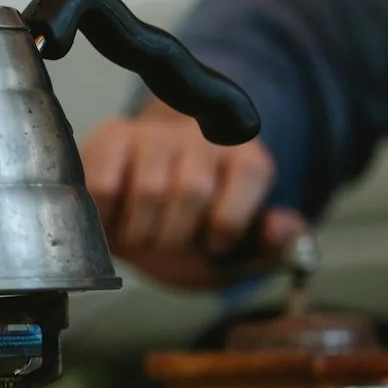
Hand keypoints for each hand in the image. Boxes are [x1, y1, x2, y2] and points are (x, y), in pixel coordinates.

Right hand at [81, 99, 304, 288]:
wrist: (143, 219)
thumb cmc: (195, 235)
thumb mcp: (240, 253)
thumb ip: (272, 246)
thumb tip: (283, 230)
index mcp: (245, 159)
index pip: (249, 176)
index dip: (227, 225)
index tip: (213, 243)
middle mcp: (201, 135)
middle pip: (192, 189)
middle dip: (176, 237)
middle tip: (165, 245)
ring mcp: (153, 134)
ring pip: (149, 190)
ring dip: (141, 232)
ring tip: (140, 235)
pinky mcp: (111, 139)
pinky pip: (104, 184)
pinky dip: (105, 217)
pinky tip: (113, 220)